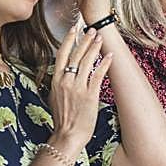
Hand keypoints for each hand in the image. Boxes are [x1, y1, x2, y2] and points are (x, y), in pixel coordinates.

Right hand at [48, 25, 112, 156]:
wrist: (67, 136)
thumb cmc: (63, 120)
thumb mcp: (55, 98)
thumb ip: (59, 84)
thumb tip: (61, 75)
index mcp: (56, 80)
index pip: (61, 54)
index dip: (68, 40)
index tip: (73, 29)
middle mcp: (66, 81)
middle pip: (75, 54)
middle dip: (84, 40)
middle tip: (91, 29)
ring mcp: (77, 87)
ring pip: (87, 61)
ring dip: (94, 48)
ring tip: (100, 38)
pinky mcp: (89, 95)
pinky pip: (98, 75)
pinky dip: (104, 64)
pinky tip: (110, 56)